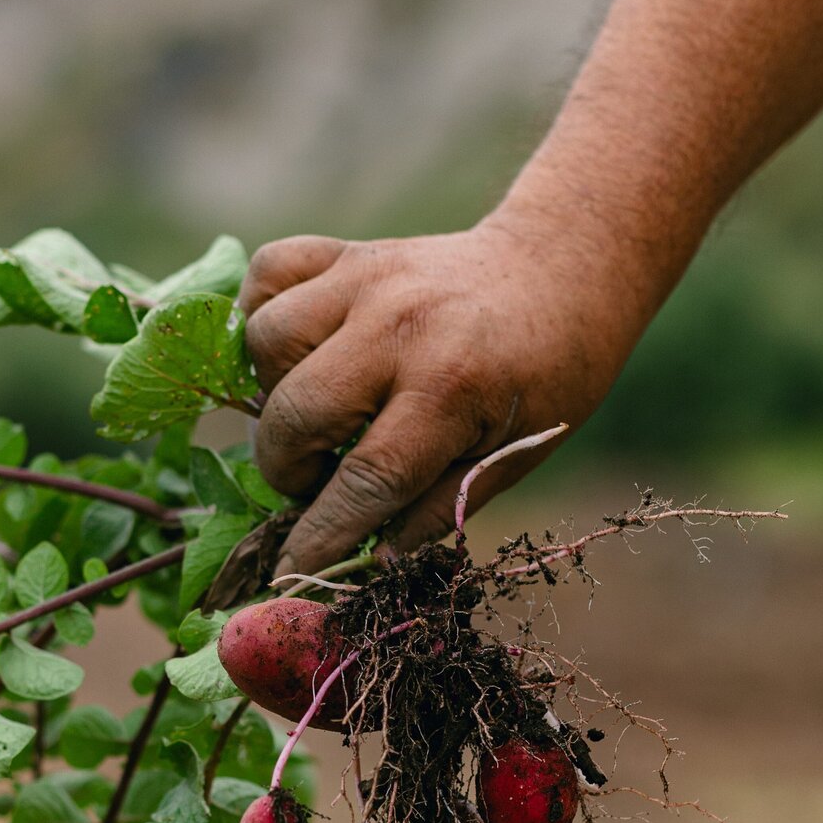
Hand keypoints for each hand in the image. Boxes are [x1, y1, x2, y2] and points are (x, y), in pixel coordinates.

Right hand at [240, 200, 646, 574]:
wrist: (560, 271)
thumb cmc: (543, 377)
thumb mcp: (509, 457)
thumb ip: (435, 511)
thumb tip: (371, 563)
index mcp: (451, 388)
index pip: (365, 480)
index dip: (320, 537)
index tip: (290, 571)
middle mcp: (399, 327)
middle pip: (297, 414)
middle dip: (289, 470)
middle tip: (318, 479)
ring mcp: (367, 278)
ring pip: (267, 342)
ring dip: (274, 394)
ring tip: (312, 413)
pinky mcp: (348, 251)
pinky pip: (269, 273)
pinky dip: (262, 313)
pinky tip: (294, 352)